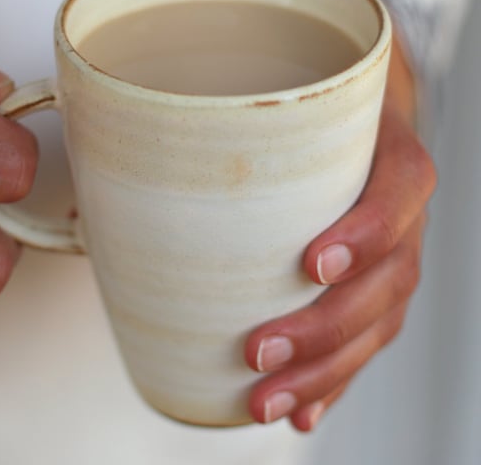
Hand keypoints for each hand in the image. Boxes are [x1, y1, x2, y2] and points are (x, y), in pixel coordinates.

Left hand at [244, 38, 435, 429]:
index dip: (367, 230)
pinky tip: (301, 407)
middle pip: (391, 275)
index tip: (311, 264)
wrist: (349, 122)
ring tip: (267, 400)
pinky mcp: (375, 285)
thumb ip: (216, 115)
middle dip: (326, 326)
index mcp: (381, 149)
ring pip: (379, 320)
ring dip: (325, 369)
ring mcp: (393, 251)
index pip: (401, 185)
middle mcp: (396, 208)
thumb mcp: (274, 95)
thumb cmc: (302, 110)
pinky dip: (334, 379)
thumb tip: (101, 139)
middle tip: (258, 353)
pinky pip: (368, 339)